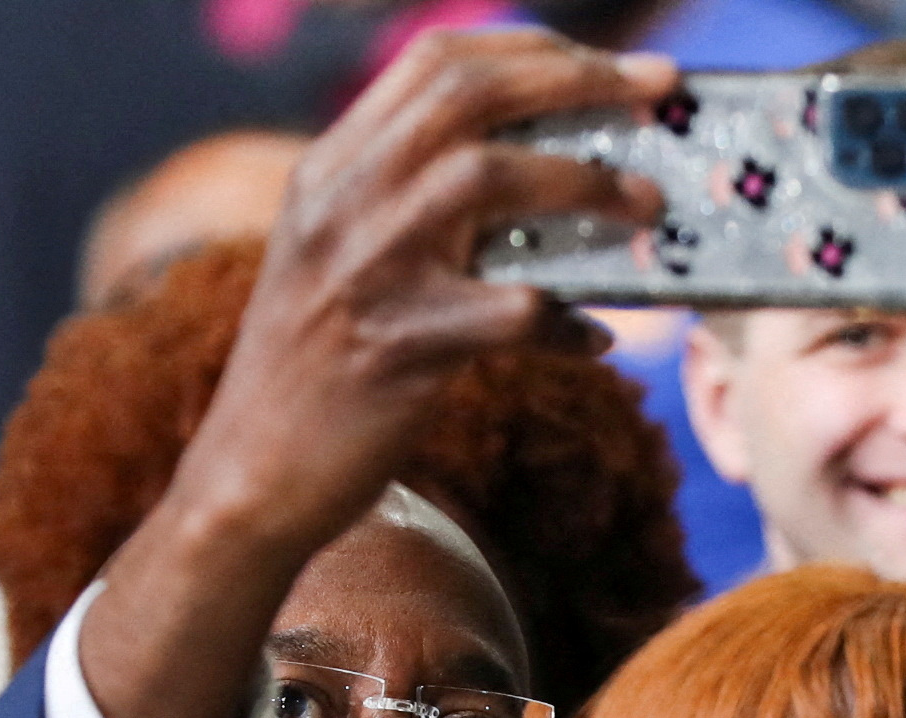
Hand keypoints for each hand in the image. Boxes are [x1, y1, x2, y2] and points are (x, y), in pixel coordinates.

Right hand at [82, 28, 676, 717]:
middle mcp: (339, 205)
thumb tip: (537, 174)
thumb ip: (408, 205)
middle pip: (469, 93)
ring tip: (647, 206)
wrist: (246, 481)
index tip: (603, 64)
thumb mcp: (338, 263)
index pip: (433, 61)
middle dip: (580, 79)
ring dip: (586, 181)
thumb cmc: (312, 376)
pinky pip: (510, 315)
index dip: (531, 48)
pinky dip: (566, 323)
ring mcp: (364, 274)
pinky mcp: (395, 353)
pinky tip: (594, 342)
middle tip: (659, 93)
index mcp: (328, 171)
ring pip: (489, 177)